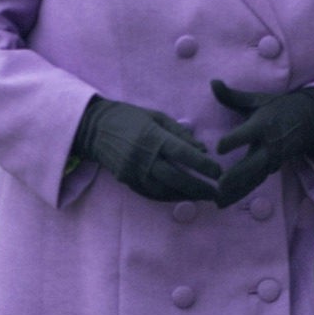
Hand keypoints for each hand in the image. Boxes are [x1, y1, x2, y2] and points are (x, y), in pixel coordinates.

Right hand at [73, 98, 220, 201]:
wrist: (95, 128)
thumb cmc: (130, 117)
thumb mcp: (156, 117)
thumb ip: (180, 133)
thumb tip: (203, 149)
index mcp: (153, 137)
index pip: (183, 154)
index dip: (203, 165)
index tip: (219, 172)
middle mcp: (144, 156)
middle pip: (176, 177)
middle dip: (199, 187)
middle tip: (217, 193)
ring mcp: (134, 171)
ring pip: (164, 190)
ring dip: (186, 196)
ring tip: (204, 197)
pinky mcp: (127, 180)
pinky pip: (151, 194)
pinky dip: (169, 197)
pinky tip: (182, 197)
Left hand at [212, 79, 313, 207]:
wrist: (311, 121)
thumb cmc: (279, 107)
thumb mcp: (257, 99)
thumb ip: (232, 96)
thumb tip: (213, 82)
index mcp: (263, 124)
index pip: (247, 133)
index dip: (234, 140)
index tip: (219, 147)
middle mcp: (269, 143)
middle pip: (253, 163)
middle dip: (237, 176)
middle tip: (219, 187)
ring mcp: (273, 158)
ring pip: (254, 179)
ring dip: (237, 192)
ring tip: (219, 203)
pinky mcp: (273, 167)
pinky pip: (256, 182)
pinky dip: (242, 193)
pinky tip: (227, 201)